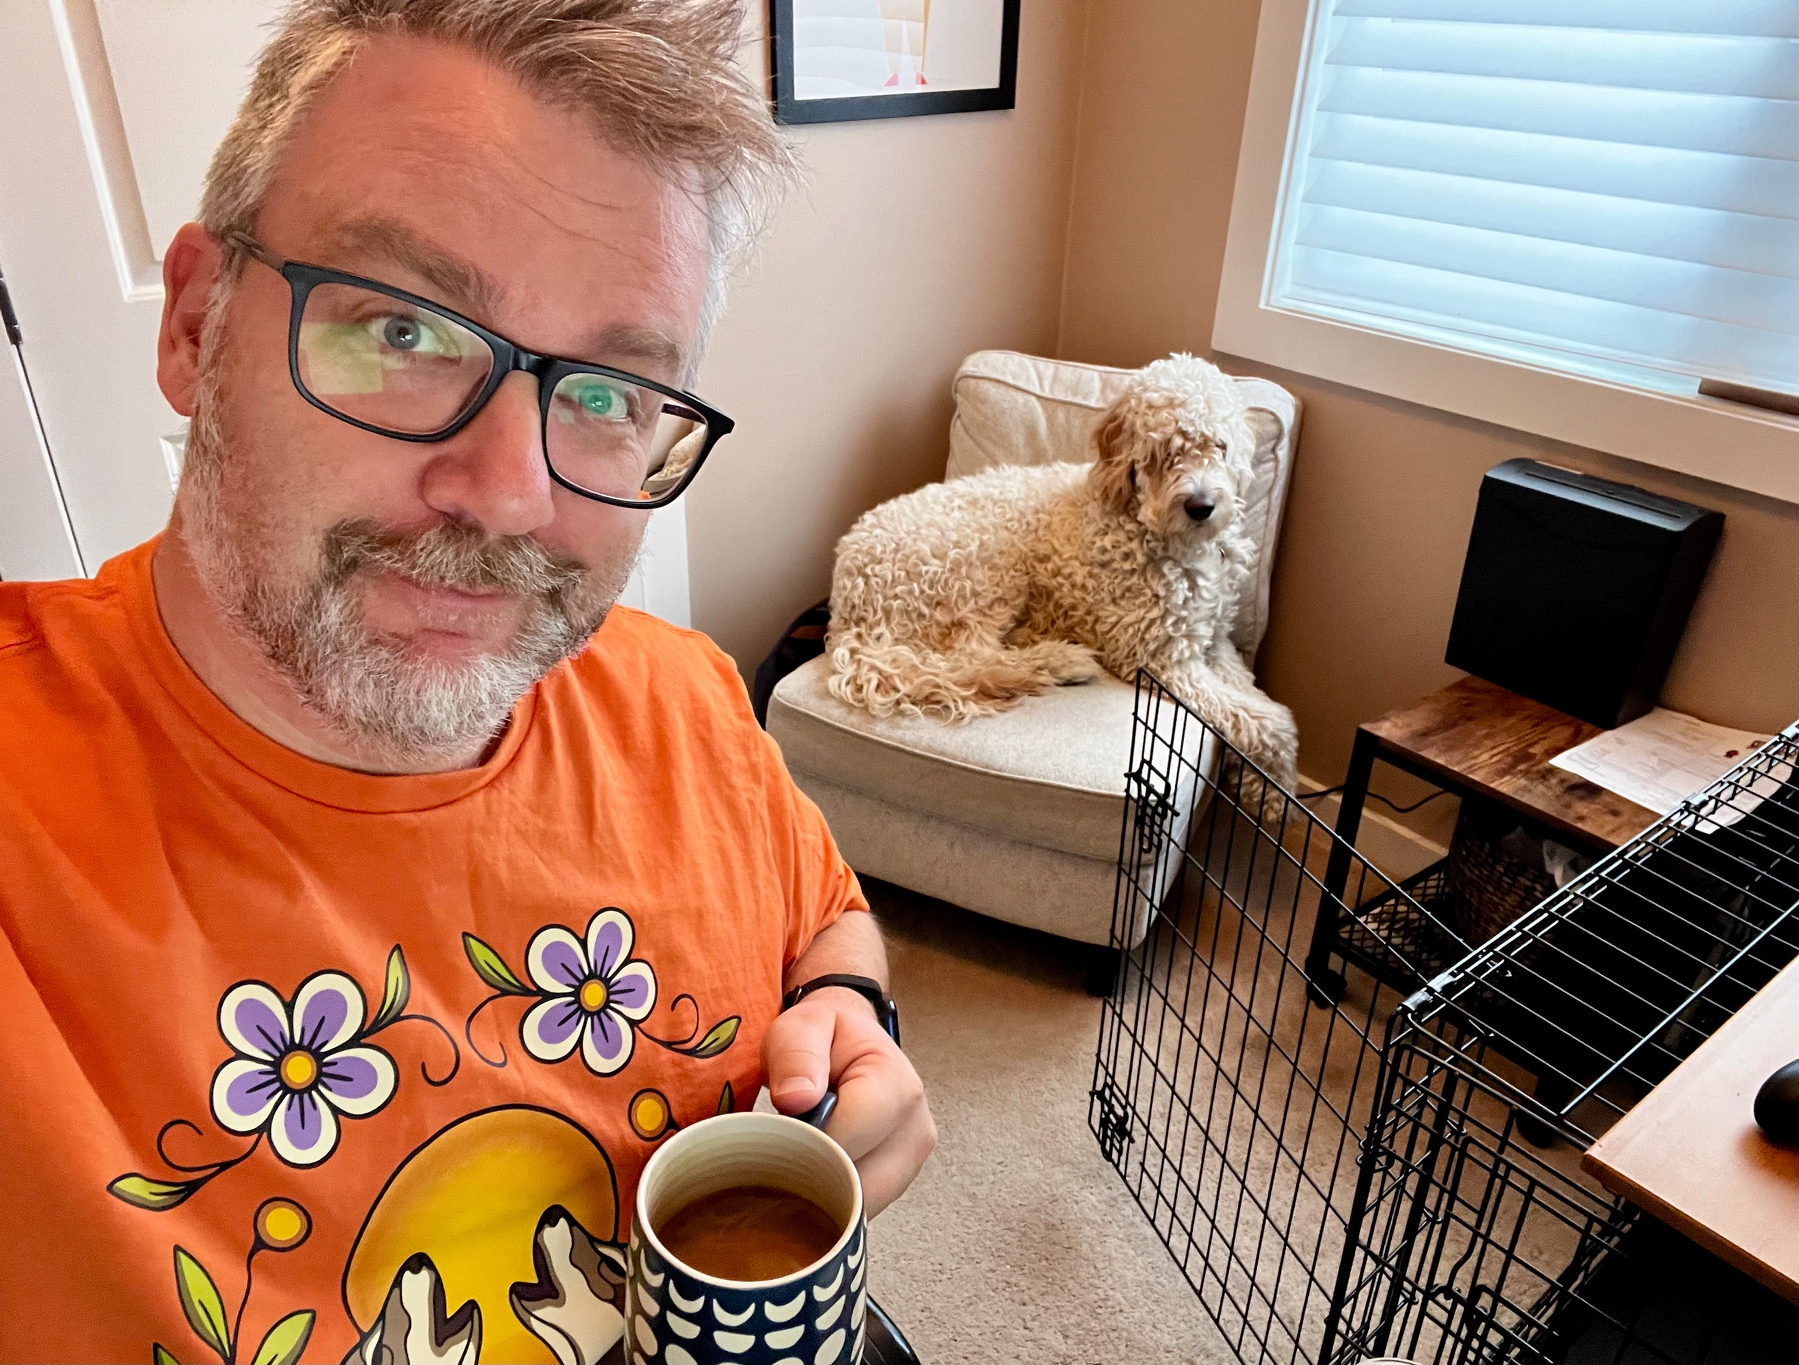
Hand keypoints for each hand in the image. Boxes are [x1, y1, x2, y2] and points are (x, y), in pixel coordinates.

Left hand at [761, 987, 934, 1217]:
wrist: (846, 1045)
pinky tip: (814, 1171)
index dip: (804, 1145)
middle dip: (811, 1176)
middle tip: (782, 1149)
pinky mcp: (897, 1182)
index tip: (776, 1135)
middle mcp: (916, 1130)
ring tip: (800, 1154)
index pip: (848, 1141)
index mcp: (897, 1086)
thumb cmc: (824, 1036)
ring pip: (859, 1206)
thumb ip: (796, 1056)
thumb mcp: (800, 1027)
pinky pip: (859, 1209)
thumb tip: (796, 1099)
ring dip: (822, 1192)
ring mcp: (910, 1162)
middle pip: (858, 1185)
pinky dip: (832, 1201)